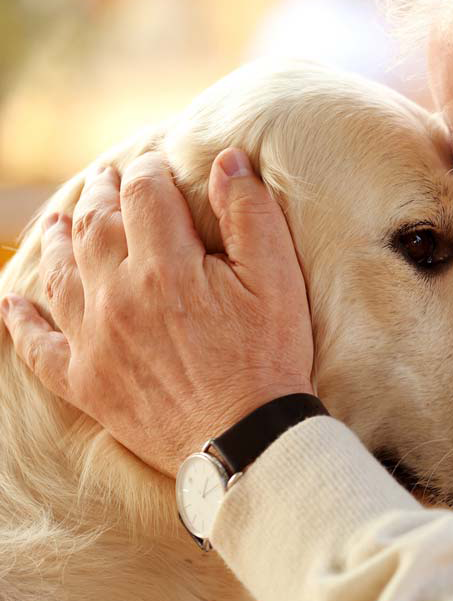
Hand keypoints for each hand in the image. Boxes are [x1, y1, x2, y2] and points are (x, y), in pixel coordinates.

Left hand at [0, 148, 314, 476]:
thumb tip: (227, 160)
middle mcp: (118, 296)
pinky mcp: (86, 383)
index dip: (150, 171)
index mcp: (166, 266)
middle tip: (106, 178)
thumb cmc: (269, 357)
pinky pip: (39, 347)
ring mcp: (95, 341)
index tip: (157, 165)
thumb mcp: (277, 279)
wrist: (246, 440)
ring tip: (59, 221)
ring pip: (60, 274)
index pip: (145, 194)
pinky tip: (11, 305)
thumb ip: (250, 215)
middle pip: (95, 225)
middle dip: (101, 194)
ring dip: (57, 240)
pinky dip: (21, 323)